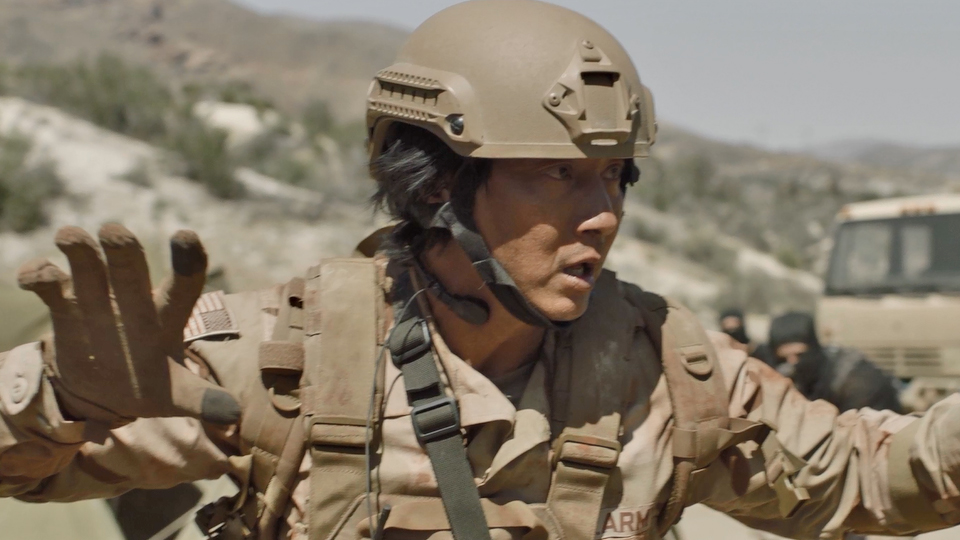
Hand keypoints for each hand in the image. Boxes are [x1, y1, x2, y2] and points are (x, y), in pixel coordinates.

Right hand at [16, 224, 239, 424]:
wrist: (105, 391)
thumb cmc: (150, 387)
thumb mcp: (176, 396)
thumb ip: (202, 400)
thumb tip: (233, 415)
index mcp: (167, 320)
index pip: (184, 287)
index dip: (187, 264)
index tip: (185, 236)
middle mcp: (134, 302)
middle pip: (131, 270)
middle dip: (124, 250)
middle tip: (114, 232)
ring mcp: (98, 300)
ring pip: (91, 267)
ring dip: (80, 251)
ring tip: (69, 235)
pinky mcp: (65, 308)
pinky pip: (52, 286)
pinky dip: (41, 276)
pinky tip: (32, 277)